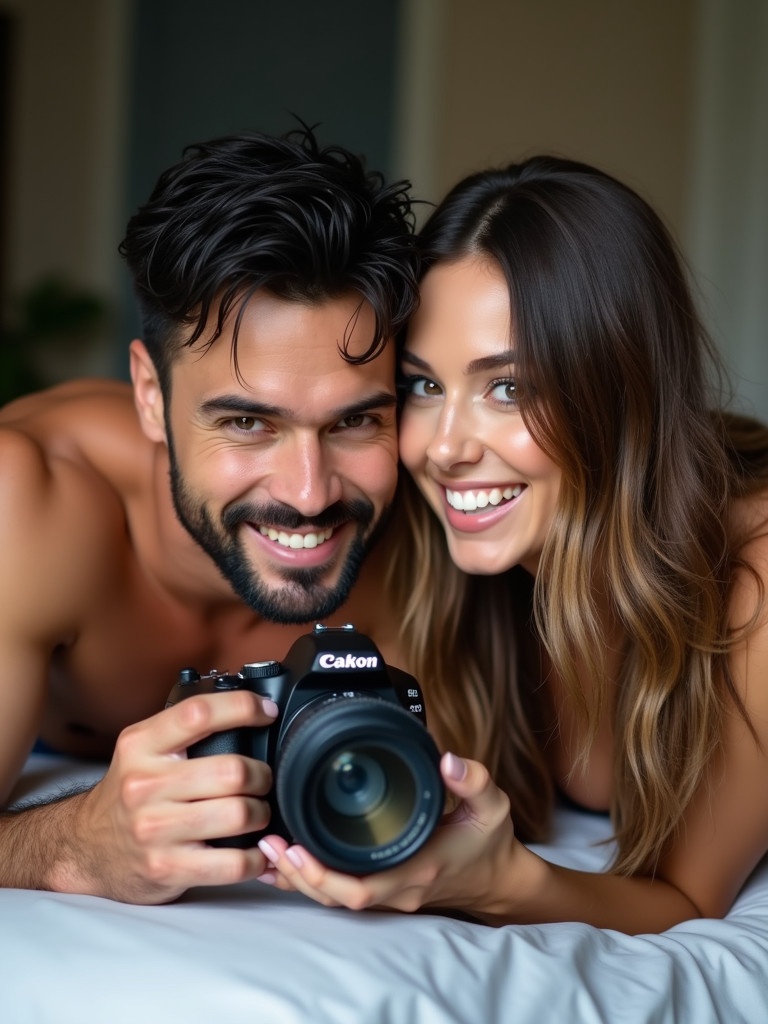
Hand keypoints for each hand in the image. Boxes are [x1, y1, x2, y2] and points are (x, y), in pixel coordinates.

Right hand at [56, 691, 278, 903]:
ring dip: (261, 813)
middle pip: (232, 771)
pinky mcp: (167, 868)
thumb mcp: (142, 749)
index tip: (266, 712)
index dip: (242, 707)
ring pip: (239, 814)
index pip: (198, 714)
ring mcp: (155, 830)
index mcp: (141, 745)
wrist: (86, 847)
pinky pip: (233, 863)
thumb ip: (185, 730)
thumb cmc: (128, 794)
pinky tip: (253, 849)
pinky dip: (255, 856)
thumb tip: (249, 710)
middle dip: (261, 775)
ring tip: (256, 812)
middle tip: (261, 780)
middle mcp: (145, 785)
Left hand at [256, 752, 518, 916]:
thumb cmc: (490, 842)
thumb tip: (448, 760)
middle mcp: (398, 887)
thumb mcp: (493, 806)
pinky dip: (311, 878)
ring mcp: (389, 892)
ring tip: (268, 849)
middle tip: (269, 843)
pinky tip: (285, 862)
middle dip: (298, 875)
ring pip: (334, 898)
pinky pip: (341, 890)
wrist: (498, 878)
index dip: (324, 876)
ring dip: (299, 878)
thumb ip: (475, 780)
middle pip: (336, 897)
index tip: (297, 848)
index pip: (362, 888)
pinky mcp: (384, 887)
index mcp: (418, 868)